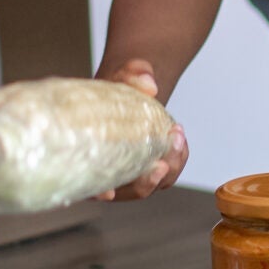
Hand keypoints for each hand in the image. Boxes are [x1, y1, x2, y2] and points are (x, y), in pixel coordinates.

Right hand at [94, 59, 187, 200]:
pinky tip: (179, 137)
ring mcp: (133, 175)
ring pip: (152, 184)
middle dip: (146, 182)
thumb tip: (150, 85)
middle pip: (128, 191)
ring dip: (169, 166)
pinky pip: (168, 173)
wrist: (129, 93)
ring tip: (177, 137)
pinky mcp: (152, 170)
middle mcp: (110, 174)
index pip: (89, 185)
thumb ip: (134, 75)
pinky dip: (177, 158)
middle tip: (159, 166)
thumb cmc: (113, 91)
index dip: (97, 192)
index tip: (107, 193)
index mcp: (90, 159)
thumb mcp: (121, 76)